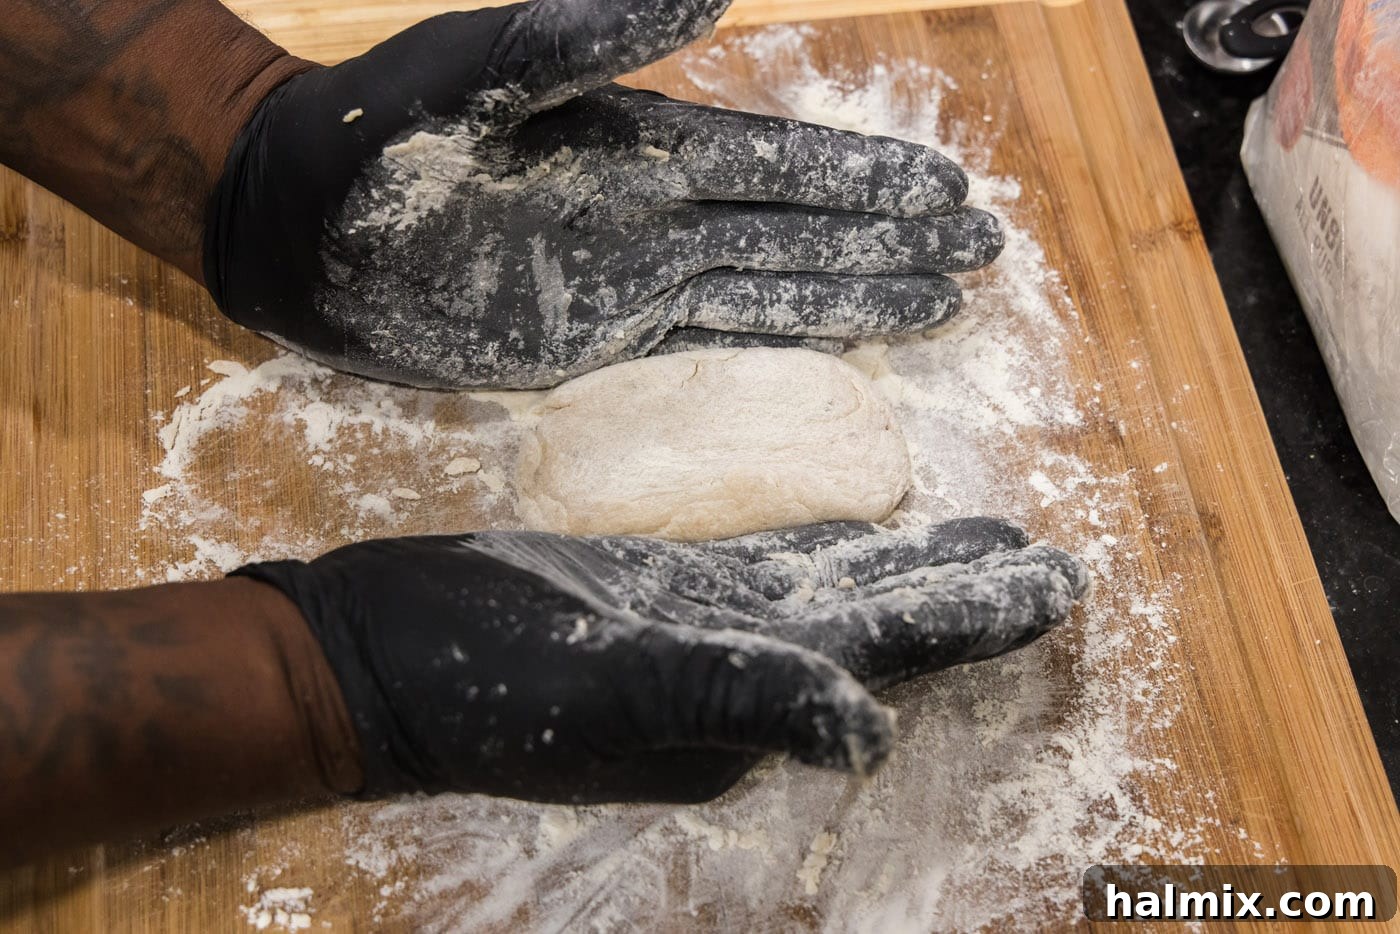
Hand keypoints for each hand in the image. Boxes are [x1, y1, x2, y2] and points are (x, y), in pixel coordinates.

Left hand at [204, 0, 1002, 388]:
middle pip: (803, 230)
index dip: (866, 179)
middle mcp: (658, 216)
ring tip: (942, 301)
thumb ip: (593, 36)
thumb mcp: (487, 72)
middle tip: (982, 250)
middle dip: (892, 241)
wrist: (299, 227)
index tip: (946, 189)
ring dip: (857, 295)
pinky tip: (835, 346)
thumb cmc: (380, 139)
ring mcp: (633, 282)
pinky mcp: (596, 341)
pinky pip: (709, 343)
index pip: (784, 165)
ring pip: (774, 290)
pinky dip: (778, 344)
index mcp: (643, 148)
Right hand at [234, 520, 1088, 803]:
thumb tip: (870, 734)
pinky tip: (860, 534)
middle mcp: (739, 677)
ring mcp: (700, 632)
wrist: (378, 649)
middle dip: (968, 593)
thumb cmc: (479, 674)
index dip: (978, 619)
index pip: (892, 658)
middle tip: (1053, 558)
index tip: (1060, 579)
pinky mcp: (659, 594)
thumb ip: (740, 699)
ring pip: (835, 596)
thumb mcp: (612, 688)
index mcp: (745, 710)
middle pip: (882, 629)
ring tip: (986, 538)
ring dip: (911, 570)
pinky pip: (769, 570)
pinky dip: (826, 551)